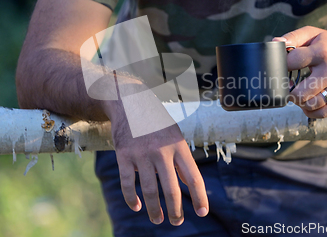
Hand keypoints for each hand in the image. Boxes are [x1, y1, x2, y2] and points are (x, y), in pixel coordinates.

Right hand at [103, 88, 208, 225]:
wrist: (129, 103)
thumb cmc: (157, 123)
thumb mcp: (175, 136)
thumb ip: (181, 160)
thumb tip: (189, 185)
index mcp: (179, 146)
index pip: (193, 176)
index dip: (199, 197)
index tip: (202, 212)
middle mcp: (162, 151)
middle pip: (171, 188)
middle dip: (175, 210)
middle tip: (177, 222)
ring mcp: (141, 154)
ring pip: (149, 190)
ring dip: (154, 209)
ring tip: (158, 220)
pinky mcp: (124, 155)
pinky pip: (127, 183)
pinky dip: (131, 199)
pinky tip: (137, 207)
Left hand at [273, 26, 326, 117]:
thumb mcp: (314, 34)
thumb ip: (293, 37)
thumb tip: (274, 44)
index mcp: (322, 52)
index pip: (292, 62)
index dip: (281, 66)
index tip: (281, 68)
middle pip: (299, 93)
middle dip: (288, 91)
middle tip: (287, 86)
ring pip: (310, 104)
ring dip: (299, 102)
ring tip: (298, 93)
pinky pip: (323, 113)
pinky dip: (310, 111)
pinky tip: (307, 102)